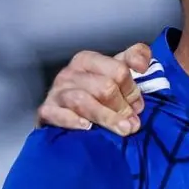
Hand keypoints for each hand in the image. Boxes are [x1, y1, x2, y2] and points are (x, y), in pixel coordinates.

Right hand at [36, 43, 152, 134]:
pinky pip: (56, 114)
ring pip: (83, 101)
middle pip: (105, 88)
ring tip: (123, 130)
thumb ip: (135, 58)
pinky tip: (86, 127)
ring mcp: (56, 92)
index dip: (133, 91)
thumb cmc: (97, 92)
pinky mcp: (46, 111)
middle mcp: (70, 73)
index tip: (138, 105)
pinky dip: (72, 121)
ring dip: (107, 118)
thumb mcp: (116, 70)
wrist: (67, 114)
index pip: (119, 71)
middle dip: (123, 107)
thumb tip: (142, 64)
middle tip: (132, 122)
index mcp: (88, 60)